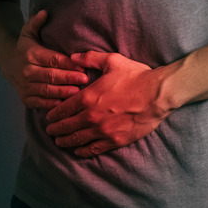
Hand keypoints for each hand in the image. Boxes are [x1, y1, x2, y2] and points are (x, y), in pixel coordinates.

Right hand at [0, 10, 88, 109]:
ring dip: (62, 92)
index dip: (67, 63)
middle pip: (51, 75)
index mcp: (31, 54)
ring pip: (46, 90)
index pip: (52, 59)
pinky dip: (51, 104)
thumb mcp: (28, 33)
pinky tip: (63, 105)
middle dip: (69, 78)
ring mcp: (25, 85)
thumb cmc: (25, 48)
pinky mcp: (25, 97)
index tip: (82, 66)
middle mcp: (27, 70)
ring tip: (77, 93)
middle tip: (85, 80)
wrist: (7, 64)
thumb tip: (44, 12)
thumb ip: (36, 23)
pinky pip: (39, 102)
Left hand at [45, 51, 172, 156]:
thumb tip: (73, 56)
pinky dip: (83, 150)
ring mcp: (103, 130)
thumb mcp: (112, 61)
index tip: (49, 117)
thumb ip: (90, 58)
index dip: (54, 114)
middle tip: (49, 130)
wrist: (158, 94)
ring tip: (59, 141)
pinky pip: (94, 149)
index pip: (63, 109)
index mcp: (88, 97)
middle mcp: (92, 116)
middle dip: (56, 129)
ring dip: (66, 141)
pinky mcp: (116, 140)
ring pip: (78, 139)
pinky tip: (78, 150)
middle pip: (67, 126)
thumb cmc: (136, 76)